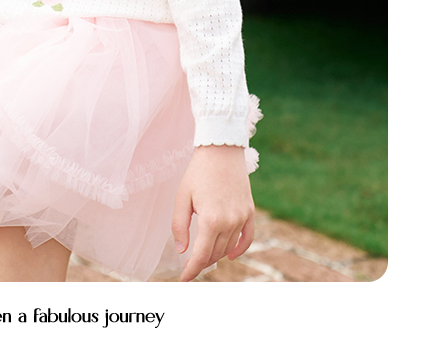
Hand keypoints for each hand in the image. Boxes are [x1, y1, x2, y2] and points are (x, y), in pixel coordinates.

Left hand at [172, 144, 254, 281]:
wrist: (221, 149)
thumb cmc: (198, 172)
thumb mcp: (182, 197)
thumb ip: (179, 226)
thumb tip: (182, 251)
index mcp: (211, 220)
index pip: (201, 256)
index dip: (191, 270)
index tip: (183, 279)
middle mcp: (230, 222)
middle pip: (215, 254)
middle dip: (201, 262)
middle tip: (189, 265)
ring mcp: (242, 217)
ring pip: (229, 248)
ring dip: (216, 255)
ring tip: (203, 256)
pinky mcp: (250, 211)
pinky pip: (247, 238)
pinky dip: (239, 249)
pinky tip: (230, 255)